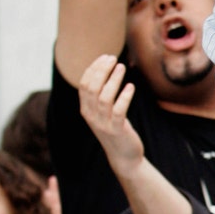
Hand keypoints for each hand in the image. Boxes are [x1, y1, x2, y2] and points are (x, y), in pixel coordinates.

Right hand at [78, 55, 143, 175]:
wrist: (124, 156)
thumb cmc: (116, 129)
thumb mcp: (105, 112)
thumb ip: (103, 95)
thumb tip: (109, 69)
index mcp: (86, 109)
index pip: (83, 85)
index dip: (93, 69)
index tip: (105, 57)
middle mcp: (91, 116)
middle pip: (91, 88)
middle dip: (101, 70)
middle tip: (113, 58)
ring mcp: (103, 124)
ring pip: (104, 98)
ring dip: (113, 80)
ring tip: (122, 67)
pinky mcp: (117, 130)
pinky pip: (119, 111)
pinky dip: (124, 97)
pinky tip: (131, 87)